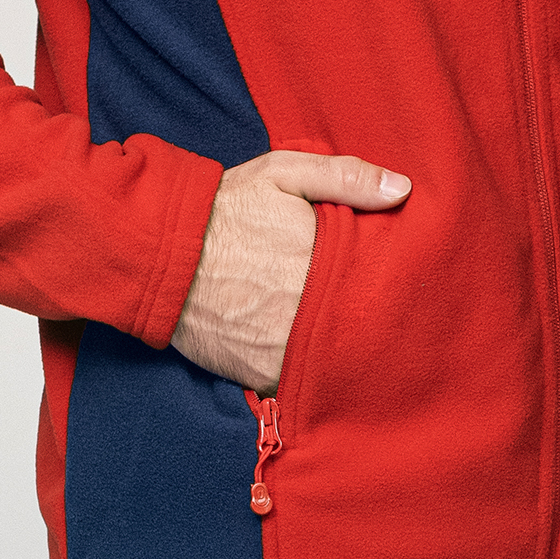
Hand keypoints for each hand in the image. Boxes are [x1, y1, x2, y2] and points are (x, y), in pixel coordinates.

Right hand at [171, 151, 410, 394]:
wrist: (157, 253)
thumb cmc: (225, 208)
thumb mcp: (283, 173)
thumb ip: (345, 177)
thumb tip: (402, 189)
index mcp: (325, 259)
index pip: (382, 282)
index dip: (393, 284)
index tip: (397, 281)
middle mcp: (309, 309)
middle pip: (363, 326)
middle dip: (370, 320)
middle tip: (374, 313)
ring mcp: (286, 348)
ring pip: (337, 362)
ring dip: (343, 352)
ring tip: (346, 336)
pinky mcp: (261, 374)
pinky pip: (300, 385)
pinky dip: (310, 377)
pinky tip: (314, 359)